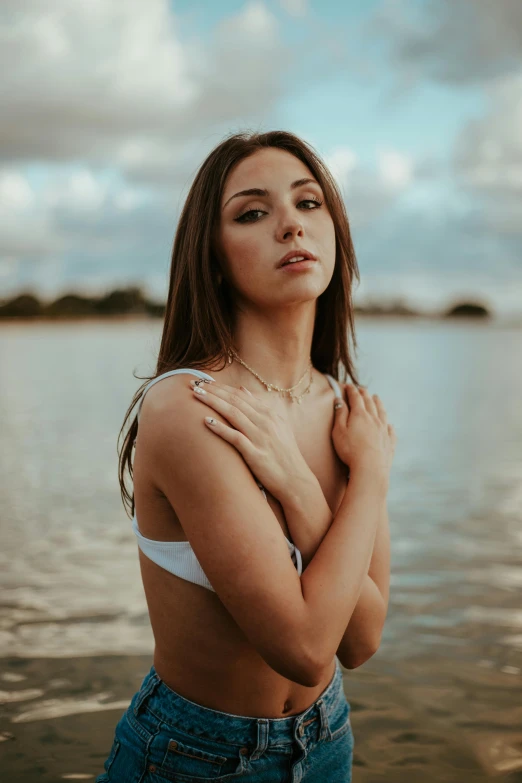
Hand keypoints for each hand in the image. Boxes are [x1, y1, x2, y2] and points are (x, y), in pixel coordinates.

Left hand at [190, 379, 309, 499]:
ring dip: (212, 402)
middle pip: (234, 401)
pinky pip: (235, 437)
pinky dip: (221, 428)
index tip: (204, 381)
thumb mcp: (278, 426)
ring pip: (233, 414)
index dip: (220, 387)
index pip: (240, 395)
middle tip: (193, 383)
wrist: (296, 480)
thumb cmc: (284, 454)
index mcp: (269, 414)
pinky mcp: (255, 454)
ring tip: (196, 395)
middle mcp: (265, 422)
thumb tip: (242, 390)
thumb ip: (260, 407)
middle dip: (212, 390)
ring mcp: (260, 437)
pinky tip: (206, 421)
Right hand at [331, 383, 395, 481]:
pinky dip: (389, 424)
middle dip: (364, 393)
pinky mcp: (389, 442)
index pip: (356, 398)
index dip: (351, 390)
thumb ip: (340, 414)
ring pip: (382, 412)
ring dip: (378, 403)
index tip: (348, 385)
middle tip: (361, 388)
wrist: (370, 468)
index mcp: (360, 415)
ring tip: (376, 397)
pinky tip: (389, 424)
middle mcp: (374, 419)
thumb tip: (340, 400)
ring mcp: (384, 430)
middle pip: (370, 402)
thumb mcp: (339, 431)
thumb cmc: (350, 450)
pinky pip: (390, 430)